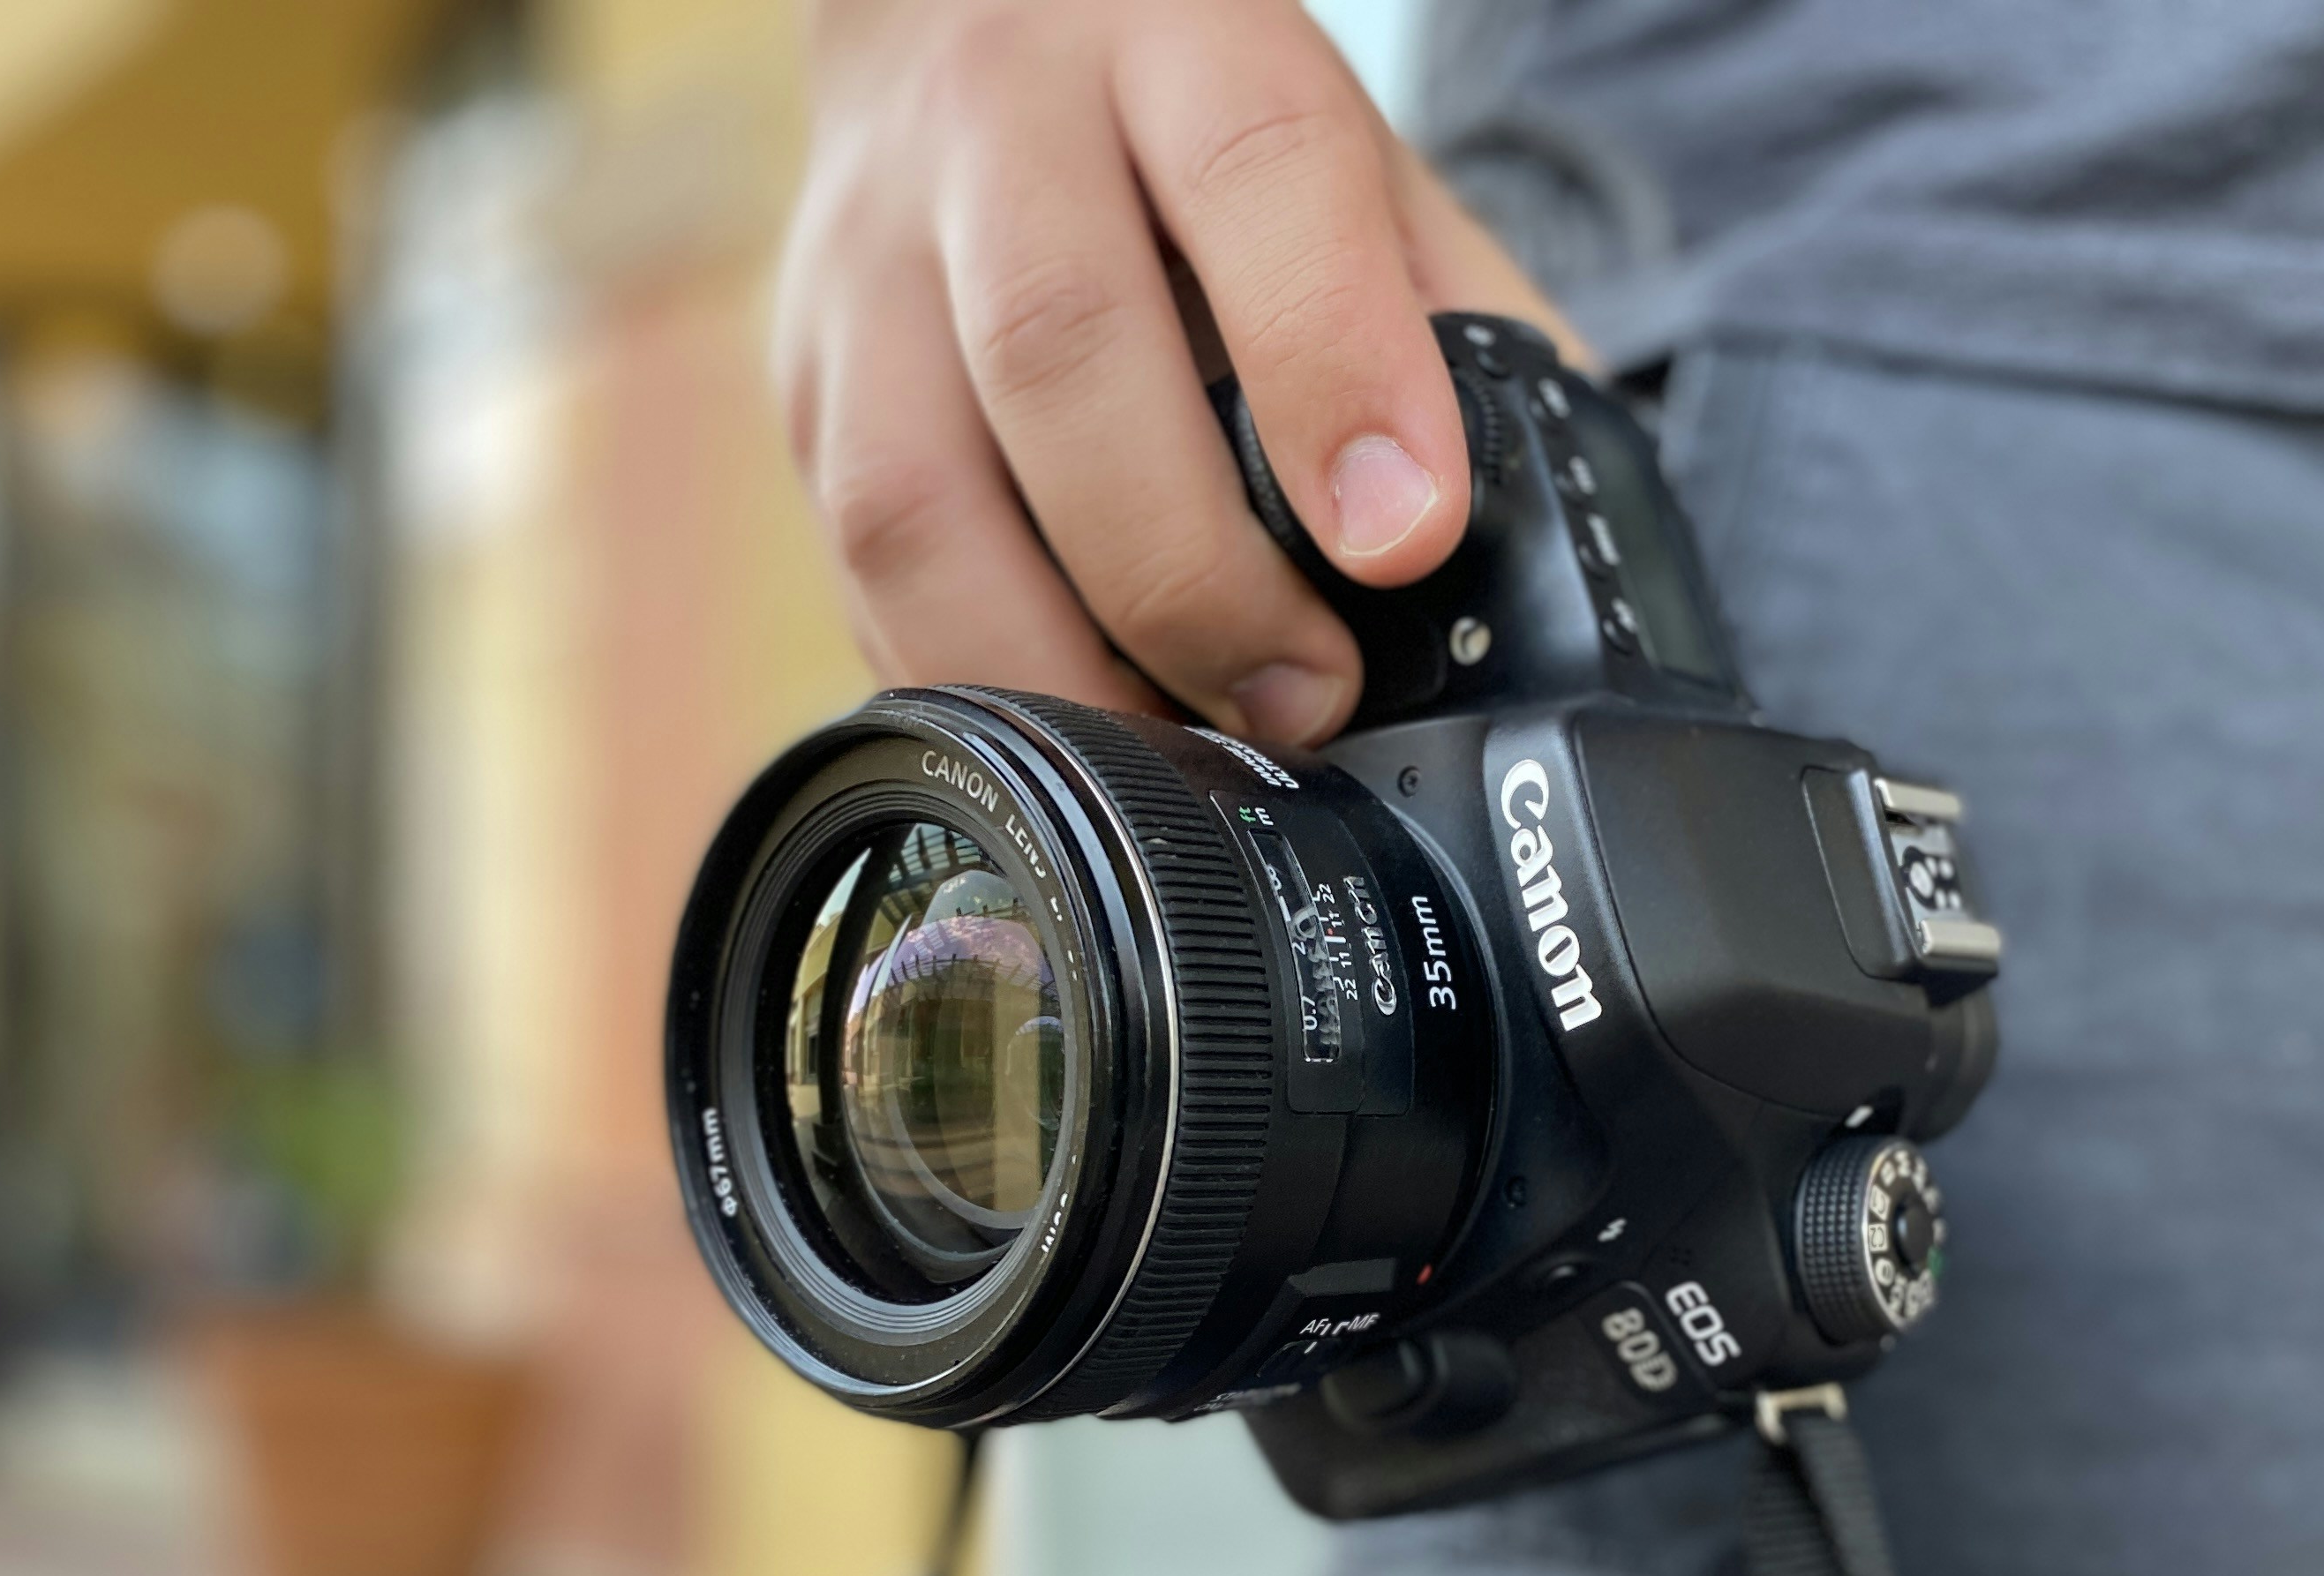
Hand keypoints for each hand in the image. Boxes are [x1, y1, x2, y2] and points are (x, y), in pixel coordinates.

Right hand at [776, 0, 1579, 746]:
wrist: (958, 14)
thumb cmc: (1190, 121)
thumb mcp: (1348, 157)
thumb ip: (1447, 315)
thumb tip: (1525, 539)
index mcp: (1173, 39)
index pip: (1254, 178)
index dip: (1332, 365)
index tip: (1402, 537)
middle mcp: (991, 132)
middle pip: (1057, 354)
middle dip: (1190, 570)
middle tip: (1302, 695)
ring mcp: (863, 264)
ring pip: (913, 494)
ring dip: (1057, 661)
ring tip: (1180, 753)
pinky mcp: (798, 385)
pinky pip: (860, 577)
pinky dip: (970, 681)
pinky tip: (1067, 734)